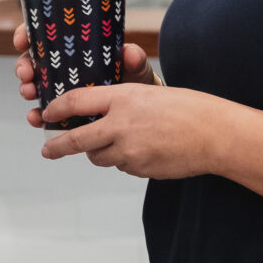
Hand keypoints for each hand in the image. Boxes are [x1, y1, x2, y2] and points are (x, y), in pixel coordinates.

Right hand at [12, 24, 152, 128]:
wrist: (138, 111)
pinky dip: (36, 115)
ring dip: (27, 89)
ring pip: (32, 85)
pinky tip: (36, 118)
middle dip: (23, 66)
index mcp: (75, 48)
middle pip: (32, 61)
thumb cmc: (133, 81)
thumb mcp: (135, 67)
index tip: (22, 40)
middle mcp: (62, 66)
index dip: (27, 34)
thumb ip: (134, 59)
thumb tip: (130, 52)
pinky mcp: (61, 111)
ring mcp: (59, 88)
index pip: (44, 35)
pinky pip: (43, 112)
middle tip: (27, 73)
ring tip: (31, 93)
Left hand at [36, 82, 227, 177]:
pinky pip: (121, 166)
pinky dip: (124, 160)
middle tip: (48, 150)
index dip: (56, 109)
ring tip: (115, 143)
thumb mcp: (149, 93)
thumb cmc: (188, 108)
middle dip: (57, 146)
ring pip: (98, 156)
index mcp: (123, 97)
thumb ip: (120, 103)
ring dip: (98, 152)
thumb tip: (96, 115)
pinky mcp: (138, 168)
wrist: (216, 134)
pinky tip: (144, 149)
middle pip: (76, 140)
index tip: (47, 114)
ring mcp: (128, 151)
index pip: (76, 102)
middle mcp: (120, 124)